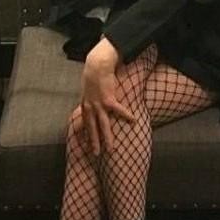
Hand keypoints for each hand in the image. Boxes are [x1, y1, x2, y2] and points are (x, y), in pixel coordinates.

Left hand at [80, 37, 134, 154]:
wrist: (97, 64)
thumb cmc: (93, 73)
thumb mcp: (88, 87)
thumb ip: (90, 95)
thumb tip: (93, 98)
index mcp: (85, 104)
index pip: (85, 123)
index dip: (86, 135)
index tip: (86, 145)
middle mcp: (90, 107)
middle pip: (92, 128)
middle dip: (94, 142)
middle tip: (96, 154)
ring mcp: (99, 105)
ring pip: (103, 125)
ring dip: (107, 138)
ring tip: (111, 149)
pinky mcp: (108, 99)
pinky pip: (119, 110)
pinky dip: (127, 115)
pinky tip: (133, 120)